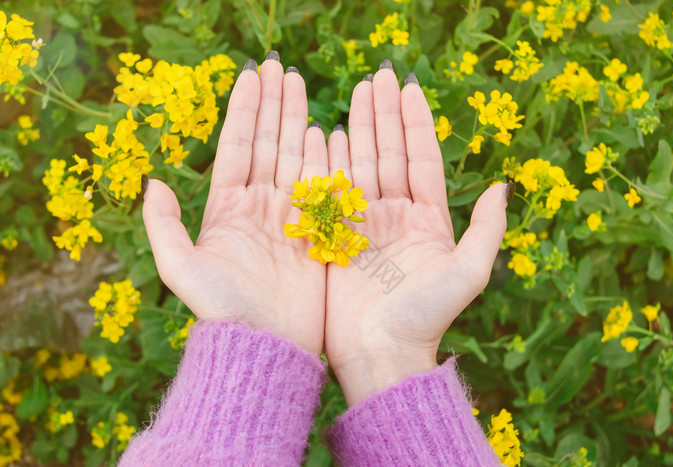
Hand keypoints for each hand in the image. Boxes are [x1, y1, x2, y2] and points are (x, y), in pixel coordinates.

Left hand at [142, 55, 327, 353]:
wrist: (266, 345)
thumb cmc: (222, 310)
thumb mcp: (180, 268)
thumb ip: (162, 225)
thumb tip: (151, 182)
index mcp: (227, 209)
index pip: (237, 146)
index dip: (245, 109)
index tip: (254, 75)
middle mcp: (259, 207)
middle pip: (266, 143)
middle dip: (274, 104)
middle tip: (282, 67)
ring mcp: (291, 217)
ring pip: (294, 157)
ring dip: (297, 120)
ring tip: (301, 86)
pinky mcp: (318, 233)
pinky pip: (322, 186)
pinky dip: (325, 156)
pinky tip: (328, 129)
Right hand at [325, 64, 510, 404]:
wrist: (381, 354)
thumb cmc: (426, 318)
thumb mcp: (468, 273)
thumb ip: (487, 228)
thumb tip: (502, 186)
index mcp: (428, 219)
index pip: (421, 158)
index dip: (415, 121)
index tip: (407, 86)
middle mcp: (396, 216)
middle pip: (389, 153)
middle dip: (383, 113)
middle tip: (375, 75)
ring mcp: (364, 225)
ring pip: (361, 165)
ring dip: (358, 127)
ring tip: (354, 93)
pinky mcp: (335, 237)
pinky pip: (332, 191)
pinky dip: (329, 160)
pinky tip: (327, 133)